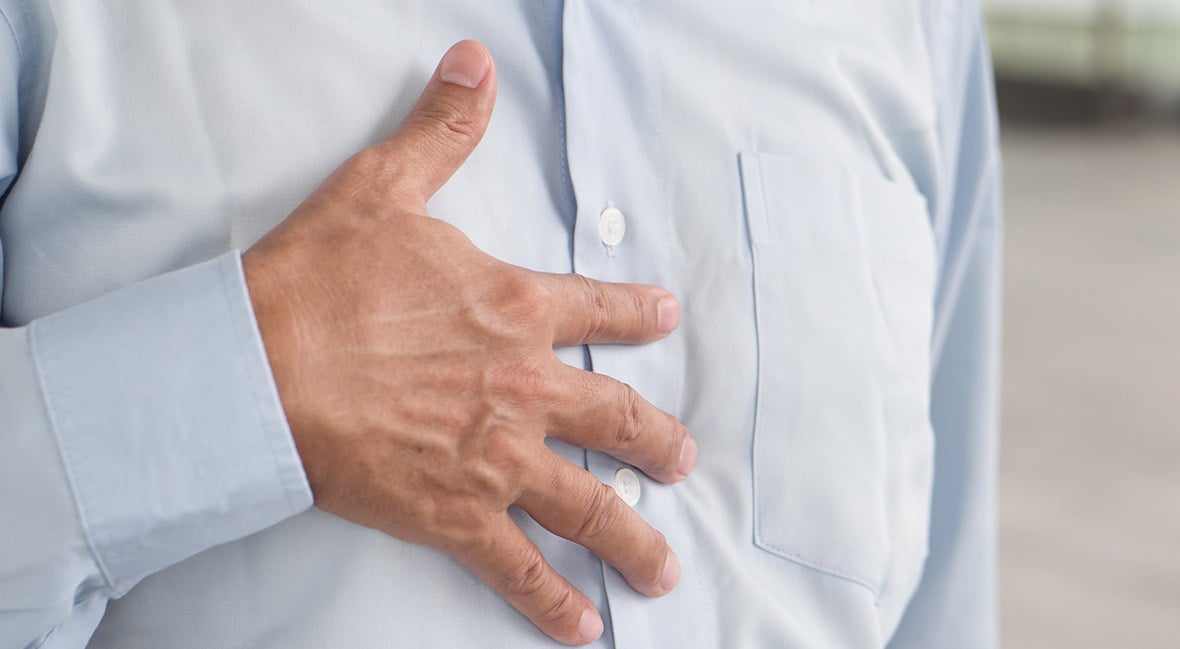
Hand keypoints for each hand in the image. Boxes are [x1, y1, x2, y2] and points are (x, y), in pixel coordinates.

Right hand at [243, 40, 696, 645]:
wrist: (259, 366)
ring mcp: (496, 458)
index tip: (665, 320)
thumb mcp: (384, 188)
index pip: (599, 311)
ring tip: (665, 566)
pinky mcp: (456, 514)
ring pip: (589, 506)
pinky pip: (520, 568)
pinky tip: (585, 631)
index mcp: (514, 311)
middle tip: (682, 461)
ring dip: (633, 539)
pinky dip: (553, 604)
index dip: (637, 315)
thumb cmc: (317, 281)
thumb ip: (441, 131)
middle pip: (618, 422)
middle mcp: (524, 388)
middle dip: (657, 445)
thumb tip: (474, 64)